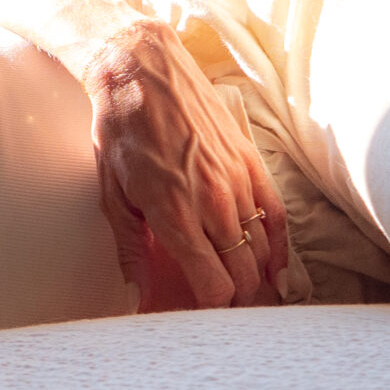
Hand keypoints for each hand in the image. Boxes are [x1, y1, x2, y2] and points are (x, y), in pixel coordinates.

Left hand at [82, 23, 288, 310]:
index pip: (212, 282)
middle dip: (233, 302)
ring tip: (243, 296)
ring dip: (254, 278)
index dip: (210, 309)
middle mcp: (213, 199)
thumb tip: (138, 293)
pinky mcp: (251, 161)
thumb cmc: (120, 130)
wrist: (142, 71)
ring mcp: (237, 180)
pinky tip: (274, 269)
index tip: (199, 318)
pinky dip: (277, 246)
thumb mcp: (112, 194)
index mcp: (174, 211)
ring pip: (260, 248)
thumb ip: (131, 248)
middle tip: (219, 313)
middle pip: (240, 273)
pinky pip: (276, 214)